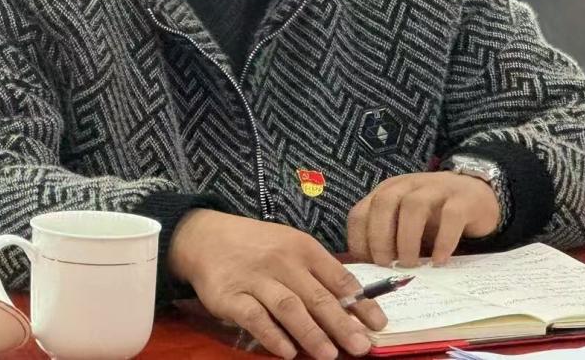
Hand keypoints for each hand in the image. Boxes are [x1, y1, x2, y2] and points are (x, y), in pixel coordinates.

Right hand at [168, 209, 386, 359]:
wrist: (206, 237)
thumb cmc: (257, 246)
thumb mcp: (290, 246)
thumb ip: (319, 273)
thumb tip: (355, 306)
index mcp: (302, 247)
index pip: (338, 276)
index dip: (360, 303)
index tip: (379, 325)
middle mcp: (282, 261)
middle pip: (316, 296)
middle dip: (342, 324)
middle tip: (362, 347)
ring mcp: (255, 279)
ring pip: (288, 307)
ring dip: (311, 333)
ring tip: (329, 355)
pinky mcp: (230, 296)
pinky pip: (254, 317)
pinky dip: (272, 335)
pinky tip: (287, 352)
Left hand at [347, 172, 499, 267]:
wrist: (478, 194)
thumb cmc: (435, 216)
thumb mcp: (405, 224)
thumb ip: (388, 239)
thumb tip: (368, 272)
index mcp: (388, 192)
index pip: (361, 211)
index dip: (359, 240)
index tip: (367, 265)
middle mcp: (408, 186)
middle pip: (384, 204)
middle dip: (380, 238)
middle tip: (386, 266)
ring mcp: (436, 189)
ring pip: (414, 207)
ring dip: (408, 239)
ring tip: (410, 265)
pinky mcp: (463, 199)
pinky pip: (450, 217)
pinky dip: (443, 241)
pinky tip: (439, 261)